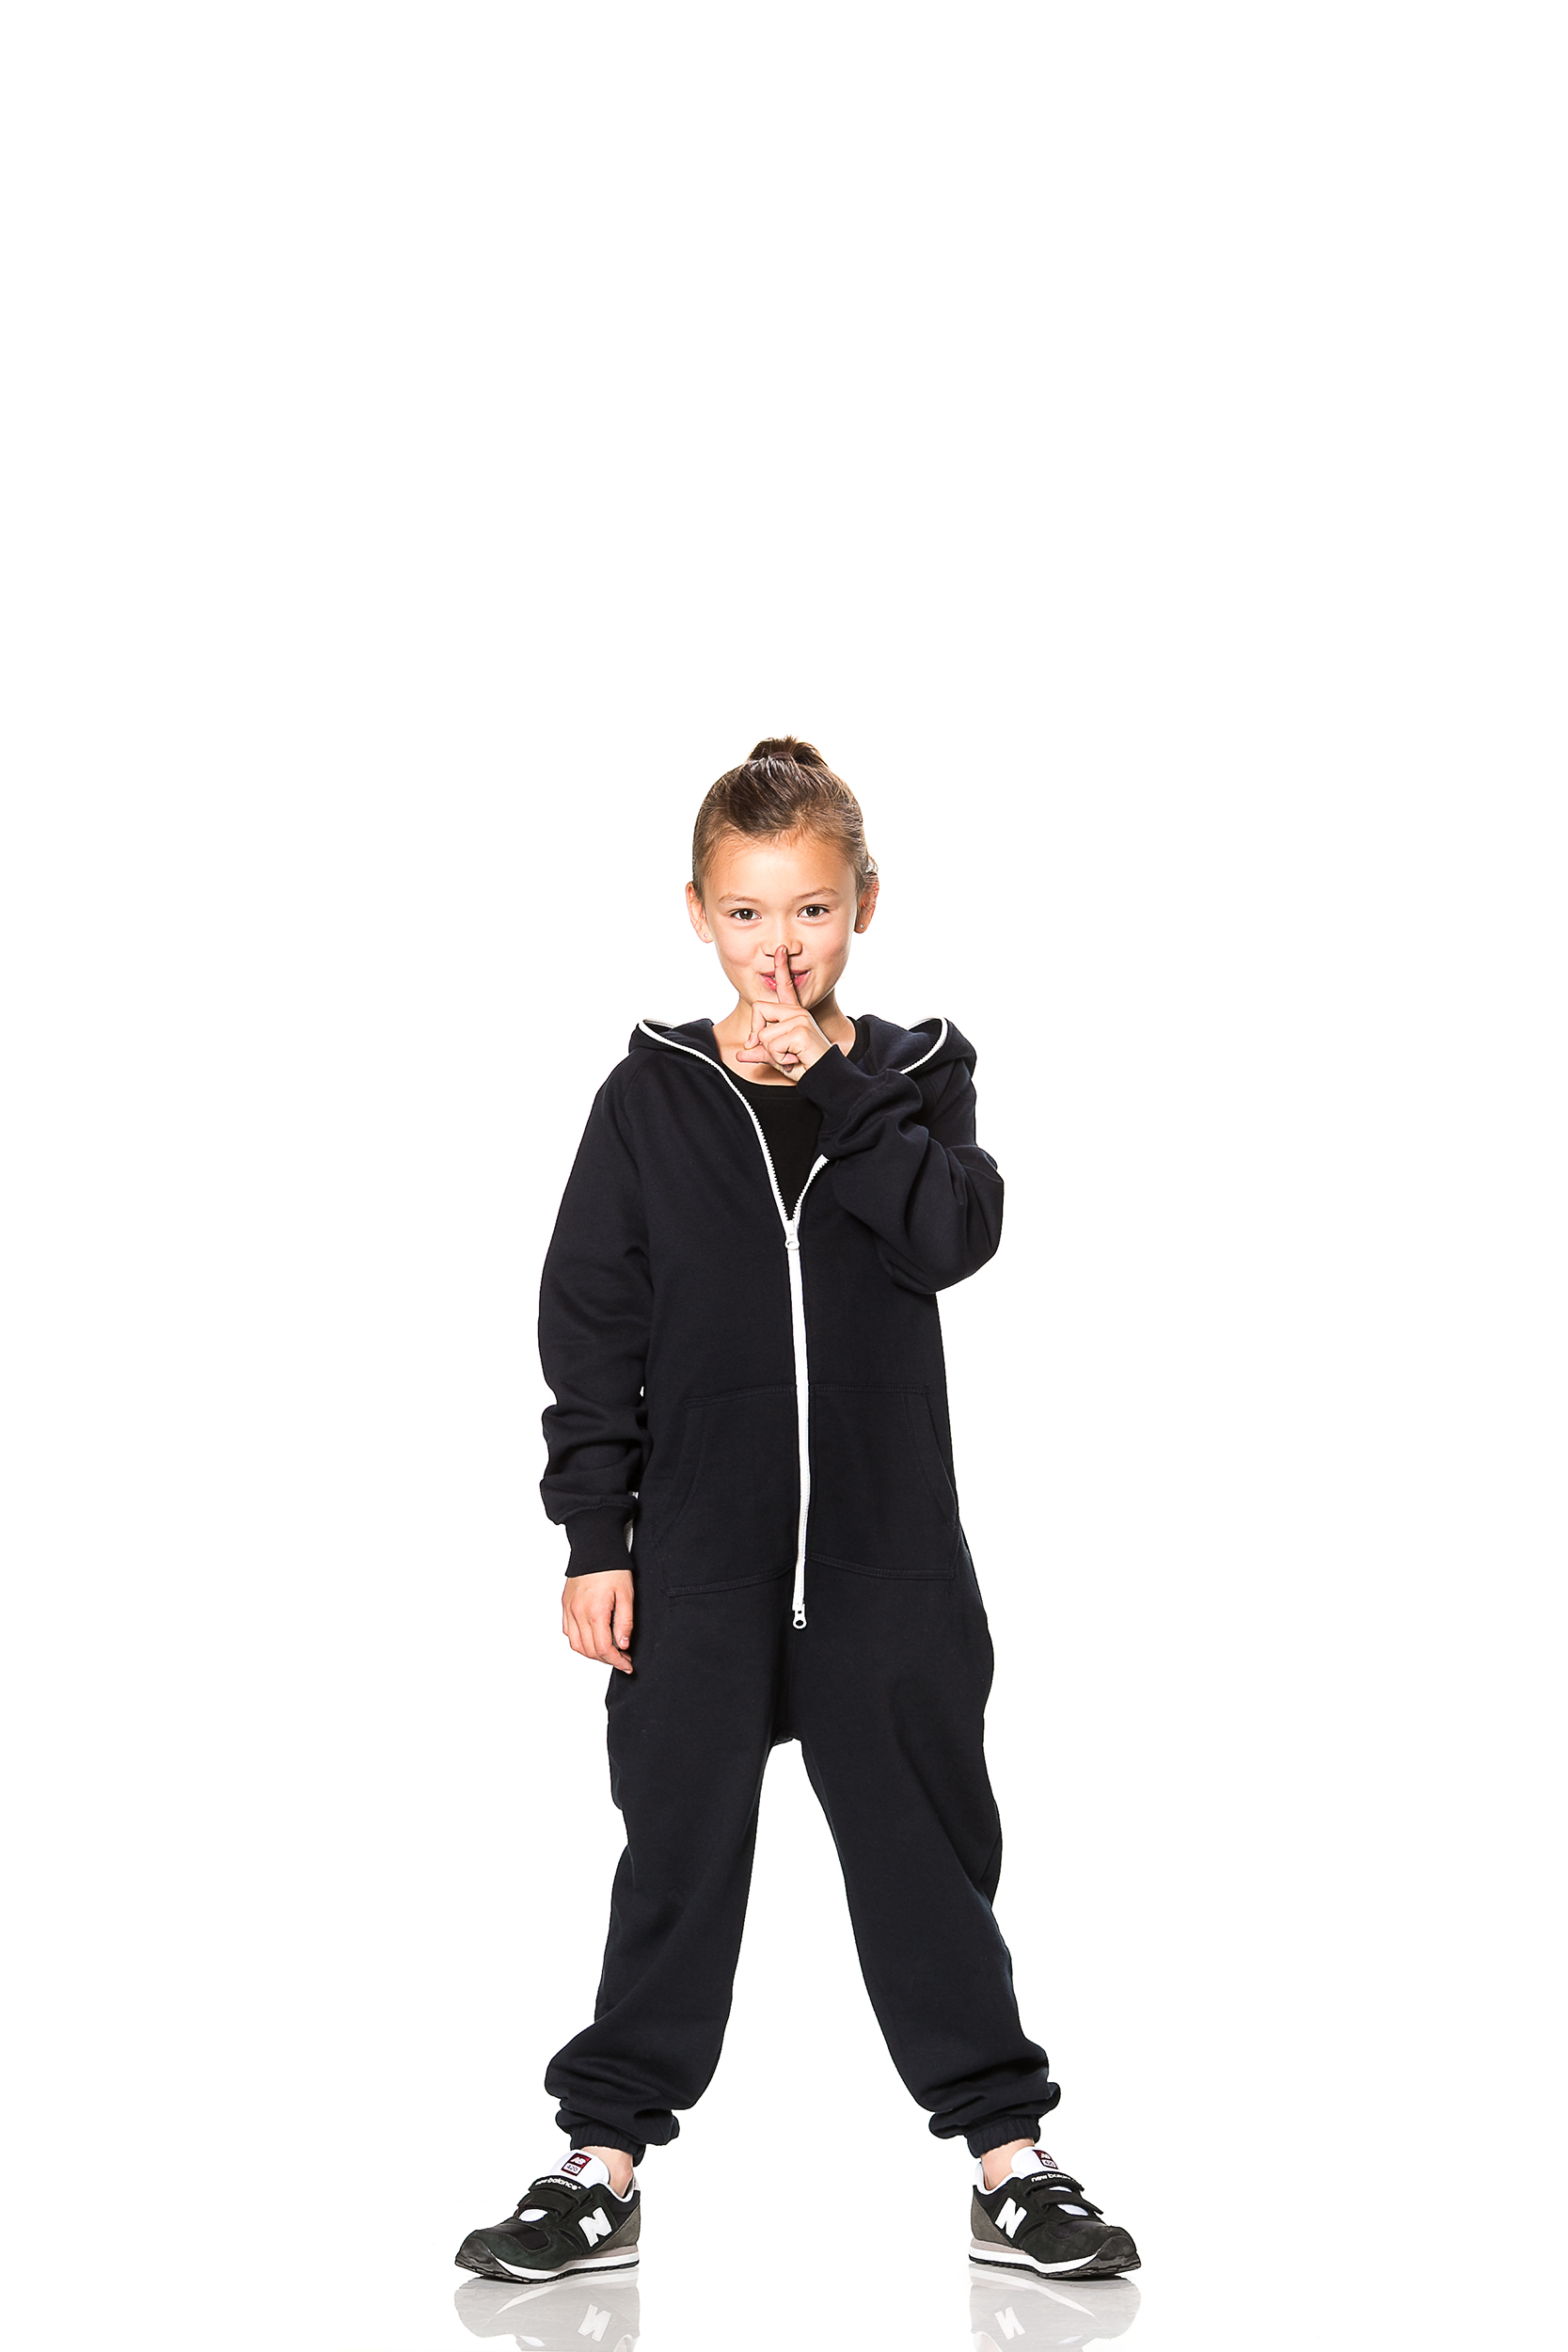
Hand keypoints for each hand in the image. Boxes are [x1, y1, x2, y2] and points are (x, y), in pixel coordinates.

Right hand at [562, 1567, 634, 1671]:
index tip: (628, 1665)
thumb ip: (625, 1622)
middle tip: (623, 1658)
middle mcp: (578, 1613)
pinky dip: (580, 1642)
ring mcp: (569, 1610)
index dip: (617, 1661)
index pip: (604, 1649)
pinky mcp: (565, 1605)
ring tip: (609, 1651)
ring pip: (576, 1645)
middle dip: (607, 1660)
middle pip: (590, 1651)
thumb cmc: (612, 1568)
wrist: (595, 1547)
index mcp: (595, 1612)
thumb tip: (623, 1645)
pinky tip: (592, 1638)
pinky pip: (568, 1632)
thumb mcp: (627, 1594)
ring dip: (592, 1653)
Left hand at [734, 945, 832, 1080]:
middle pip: (758, 1009)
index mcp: (794, 1014)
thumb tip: (740, 1054)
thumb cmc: (805, 1067)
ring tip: (791, 1057)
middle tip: (777, 1051)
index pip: (785, 986)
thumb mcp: (778, 1059)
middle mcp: (797, 1012)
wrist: (826, 1078)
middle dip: (757, 1035)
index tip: (780, 950)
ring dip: (772, 1053)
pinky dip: (779, 1058)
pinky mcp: (800, 1030)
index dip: (781, 967)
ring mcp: (800, 1019)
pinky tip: (795, 1059)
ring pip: (763, 1034)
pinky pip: (771, 1045)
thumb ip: (760, 1053)